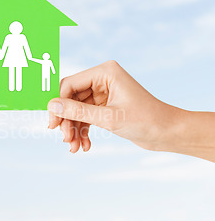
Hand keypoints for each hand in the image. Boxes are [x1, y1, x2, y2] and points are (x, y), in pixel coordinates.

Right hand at [47, 60, 184, 154]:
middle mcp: (103, 79)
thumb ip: (78, 112)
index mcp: (105, 72)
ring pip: (77, 110)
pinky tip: (85, 146)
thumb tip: (52, 106)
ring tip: (75, 148)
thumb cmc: (145, 120)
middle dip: (67, 120)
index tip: (53, 124)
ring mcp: (104, 92)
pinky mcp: (106, 105)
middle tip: (65, 139)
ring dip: (74, 129)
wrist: (168, 133)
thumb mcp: (108, 118)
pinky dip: (83, 131)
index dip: (59, 104)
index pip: (70, 84)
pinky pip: (86, 116)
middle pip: (71, 98)